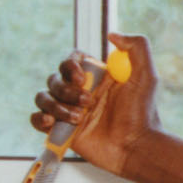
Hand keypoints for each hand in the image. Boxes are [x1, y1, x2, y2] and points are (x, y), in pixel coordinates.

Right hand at [32, 33, 154, 176]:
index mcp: (96, 77)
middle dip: (67, 90)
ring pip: (44, 97)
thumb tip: (112, 35)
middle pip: (55, 78)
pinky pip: (36, 118)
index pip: (71, 60)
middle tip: (88, 102)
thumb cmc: (143, 115)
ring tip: (80, 119)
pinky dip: (39, 118)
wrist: (136, 148)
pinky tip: (52, 123)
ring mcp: (69, 110)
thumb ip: (136, 48)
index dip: (69, 64)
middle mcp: (80, 92)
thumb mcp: (146, 76)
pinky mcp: (61, 130)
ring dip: (57, 106)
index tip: (79, 75)